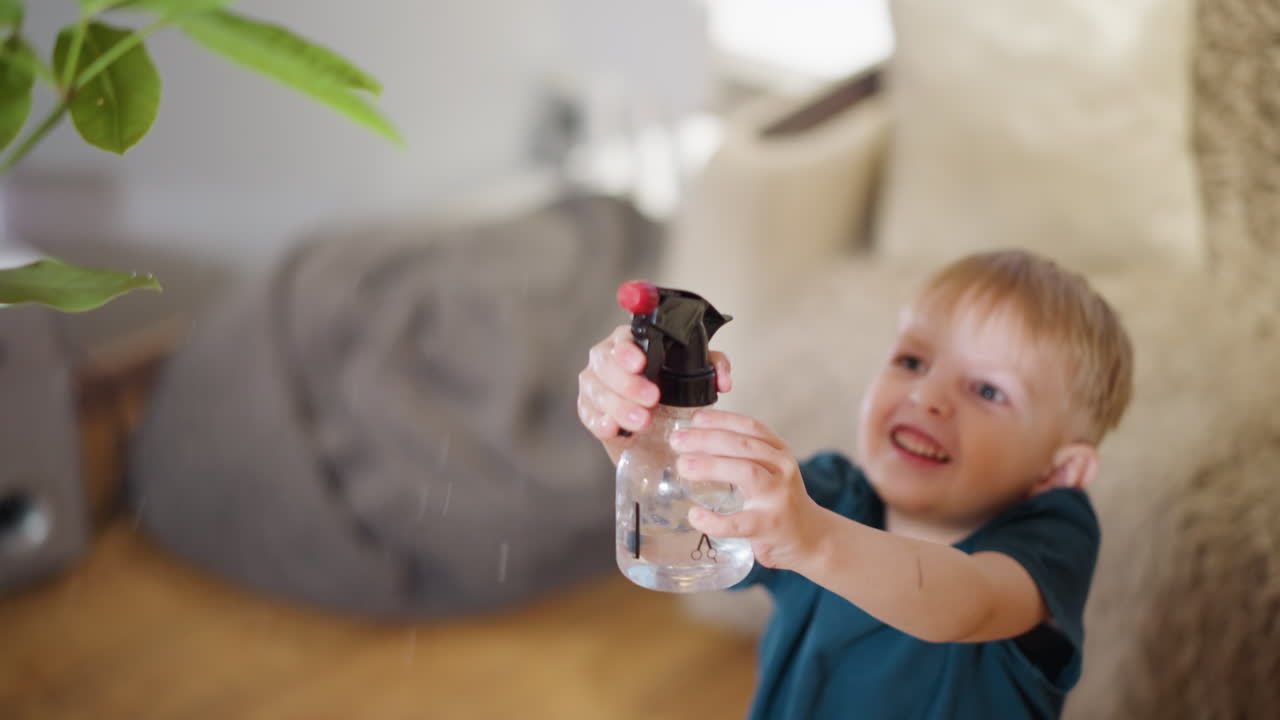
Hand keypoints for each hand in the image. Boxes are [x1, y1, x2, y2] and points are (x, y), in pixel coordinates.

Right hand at [577, 325, 732, 439]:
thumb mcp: (696, 375)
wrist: (655, 429)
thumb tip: (723, 381)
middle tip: (652, 399)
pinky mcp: (587, 408)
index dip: (628, 350)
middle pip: (605, 363)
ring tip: (642, 422)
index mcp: (632, 341)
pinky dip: (599, 421)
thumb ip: (713, 368)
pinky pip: (586, 413)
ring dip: (618, 406)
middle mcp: (607, 357)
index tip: (640, 364)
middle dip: (627, 383)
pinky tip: (614, 428)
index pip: (623, 338)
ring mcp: (594, 383)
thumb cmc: (672, 392)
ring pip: (596, 389)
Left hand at [675, 410, 822, 570]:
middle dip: (707, 439)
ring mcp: (778, 497)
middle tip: (677, 440)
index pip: (751, 427)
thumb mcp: (770, 470)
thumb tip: (695, 440)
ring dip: (710, 466)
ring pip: (745, 472)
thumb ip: (743, 456)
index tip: (695, 418)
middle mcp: (782, 469)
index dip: (722, 419)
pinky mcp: (770, 526)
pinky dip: (714, 520)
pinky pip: (739, 523)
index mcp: (779, 452)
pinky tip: (695, 516)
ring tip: (683, 466)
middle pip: (743, 446)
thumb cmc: (780, 501)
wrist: (811, 537)